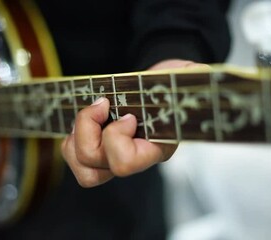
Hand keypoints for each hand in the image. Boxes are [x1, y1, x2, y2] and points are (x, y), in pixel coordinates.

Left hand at [61, 59, 199, 186]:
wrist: (161, 84)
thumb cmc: (171, 81)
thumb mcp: (186, 75)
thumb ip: (194, 75)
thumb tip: (199, 71)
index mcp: (157, 147)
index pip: (124, 163)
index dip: (116, 137)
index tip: (128, 115)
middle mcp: (135, 159)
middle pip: (93, 167)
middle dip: (88, 130)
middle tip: (103, 105)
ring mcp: (115, 158)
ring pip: (82, 169)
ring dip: (76, 138)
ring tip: (93, 113)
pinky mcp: (100, 150)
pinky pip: (75, 158)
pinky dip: (71, 139)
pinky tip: (87, 119)